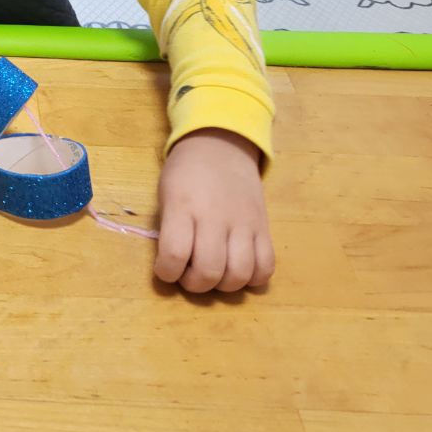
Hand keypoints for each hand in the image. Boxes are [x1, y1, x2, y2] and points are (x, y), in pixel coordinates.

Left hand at [154, 128, 274, 293]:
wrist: (221, 146)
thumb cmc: (186, 173)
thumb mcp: (166, 194)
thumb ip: (169, 229)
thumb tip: (174, 267)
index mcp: (183, 206)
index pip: (175, 254)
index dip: (167, 272)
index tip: (166, 269)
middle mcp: (214, 216)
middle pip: (208, 271)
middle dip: (194, 284)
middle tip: (189, 274)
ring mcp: (243, 223)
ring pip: (239, 274)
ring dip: (223, 286)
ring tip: (214, 273)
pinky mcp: (264, 227)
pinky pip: (266, 267)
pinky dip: (253, 279)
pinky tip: (239, 270)